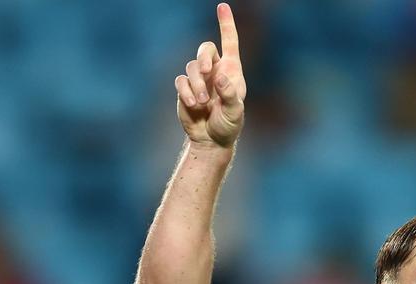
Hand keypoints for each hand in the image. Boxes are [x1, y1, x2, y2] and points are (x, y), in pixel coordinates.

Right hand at [175, 3, 246, 147]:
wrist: (211, 140)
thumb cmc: (228, 125)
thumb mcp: (234, 112)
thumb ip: (229, 94)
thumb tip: (219, 76)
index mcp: (231, 71)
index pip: (229, 42)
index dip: (226, 24)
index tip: (222, 6)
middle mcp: (215, 71)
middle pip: (205, 49)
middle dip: (204, 57)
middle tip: (207, 72)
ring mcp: (199, 79)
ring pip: (192, 67)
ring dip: (197, 84)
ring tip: (202, 103)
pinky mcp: (185, 89)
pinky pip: (181, 81)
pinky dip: (186, 92)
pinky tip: (193, 105)